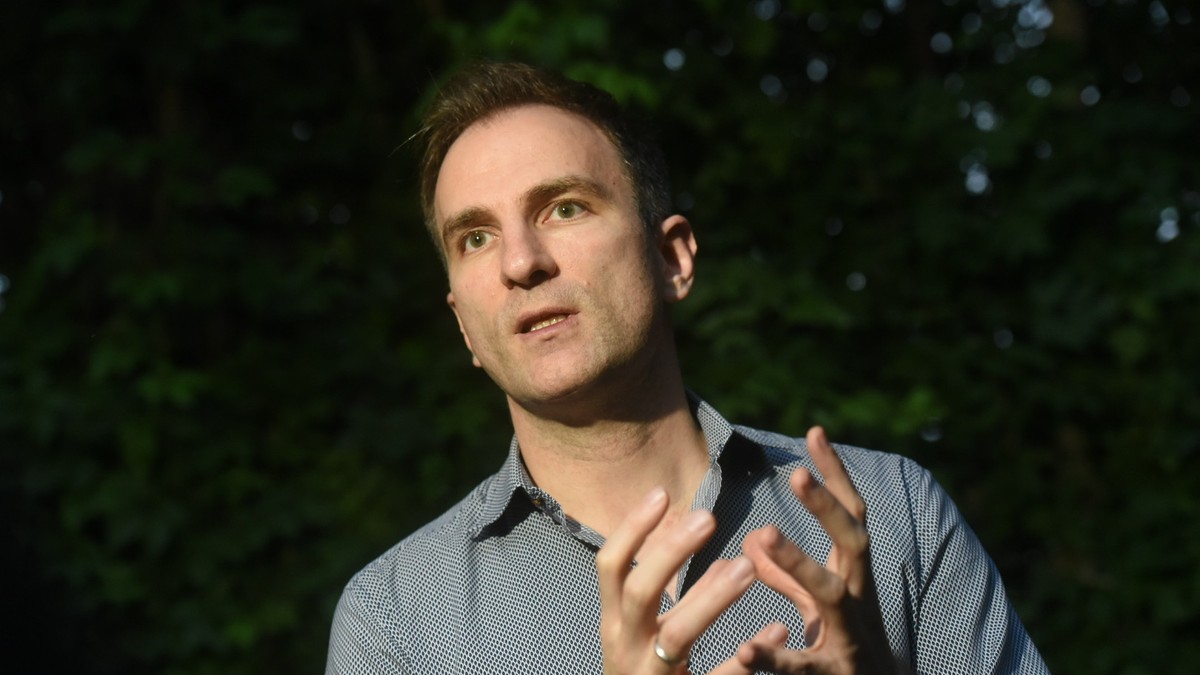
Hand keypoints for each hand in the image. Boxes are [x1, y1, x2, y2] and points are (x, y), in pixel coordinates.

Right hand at [597, 487, 773, 673]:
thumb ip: (676, 593)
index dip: (632, 529)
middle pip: (638, 592)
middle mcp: (625, 649)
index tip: (663, 493)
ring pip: (677, 636)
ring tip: (748, 568)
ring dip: (711, 599)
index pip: (610, 566)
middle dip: (671, 552)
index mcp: (613, 625)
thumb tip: (708, 543)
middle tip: (711, 517)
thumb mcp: (645, 634)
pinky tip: (778, 629)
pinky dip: (746, 658)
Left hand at [737, 427, 899, 673]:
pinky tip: (744, 650)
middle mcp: (859, 601)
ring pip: (830, 594)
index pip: (851, 516)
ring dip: (799, 561)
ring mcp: (851, 638)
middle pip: (853, 543)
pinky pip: (803, 666)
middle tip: (796, 474)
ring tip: (764, 534)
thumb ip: (789, 575)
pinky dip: (772, 658)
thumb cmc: (846, 654)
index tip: (815, 431)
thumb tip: (753, 539)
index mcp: (853, 579)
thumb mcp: (818, 609)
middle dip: (827, 507)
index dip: (835, 476)